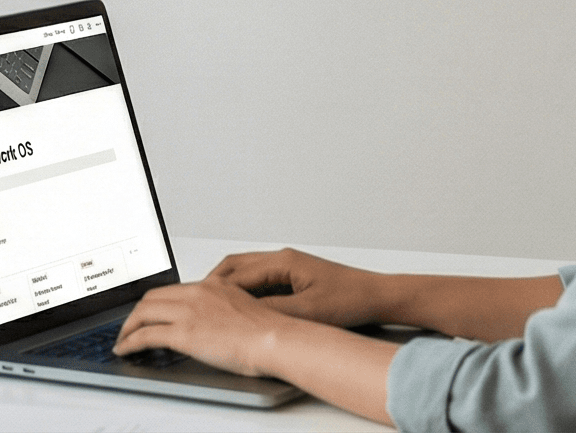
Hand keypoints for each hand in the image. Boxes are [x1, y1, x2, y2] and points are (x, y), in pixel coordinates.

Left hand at [113, 278, 298, 378]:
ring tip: (123, 340)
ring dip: (128, 328)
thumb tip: (216, 323)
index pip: (172, 290)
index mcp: (212, 286)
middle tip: (130, 326)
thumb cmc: (270, 332)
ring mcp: (188, 312)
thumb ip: (225, 309)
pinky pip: (146, 335)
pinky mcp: (184, 333)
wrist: (276, 339)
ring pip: (143, 313)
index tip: (149, 313)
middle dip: (136, 313)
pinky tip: (126, 350)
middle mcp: (197, 294)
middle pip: (152, 298)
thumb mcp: (244, 309)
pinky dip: (130, 342)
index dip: (155, 303)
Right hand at [206, 247, 392, 326]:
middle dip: (214, 284)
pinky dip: (246, 292)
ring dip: (230, 288)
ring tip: (216, 307)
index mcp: (282, 261)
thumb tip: (245, 316)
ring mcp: (286, 266)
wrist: (377, 296)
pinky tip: (243, 310)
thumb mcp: (309, 311)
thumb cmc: (351, 299)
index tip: (200, 302)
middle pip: (234, 266)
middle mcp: (281, 259)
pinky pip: (259, 281)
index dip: (215, 289)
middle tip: (199, 302)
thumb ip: (274, 312)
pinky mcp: (292, 276)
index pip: (236, 273)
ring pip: (245, 272)